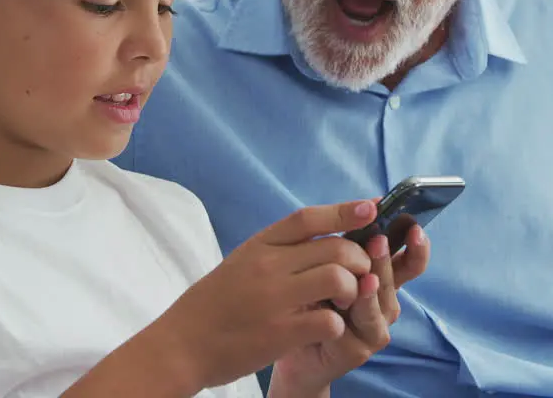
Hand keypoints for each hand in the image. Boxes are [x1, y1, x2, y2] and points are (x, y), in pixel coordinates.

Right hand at [139, 200, 378, 392]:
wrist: (181, 345)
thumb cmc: (214, 304)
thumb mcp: (242, 263)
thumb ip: (278, 250)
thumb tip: (323, 234)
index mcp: (259, 246)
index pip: (308, 218)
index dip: (344, 210)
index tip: (371, 208)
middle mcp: (268, 267)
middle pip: (334, 247)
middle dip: (360, 257)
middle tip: (362, 270)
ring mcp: (275, 299)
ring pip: (338, 279)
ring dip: (353, 289)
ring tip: (346, 299)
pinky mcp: (280, 333)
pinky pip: (329, 320)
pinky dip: (337, 323)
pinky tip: (327, 326)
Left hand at [269, 225, 430, 397]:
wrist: (282, 343)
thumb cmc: (307, 297)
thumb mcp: (325, 264)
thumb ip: (346, 241)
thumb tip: (368, 205)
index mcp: (379, 278)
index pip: (408, 261)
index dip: (416, 247)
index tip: (415, 228)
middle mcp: (383, 303)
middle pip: (394, 279)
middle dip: (386, 260)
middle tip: (379, 240)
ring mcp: (373, 327)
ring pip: (380, 305)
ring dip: (374, 288)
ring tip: (368, 275)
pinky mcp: (357, 350)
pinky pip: (360, 330)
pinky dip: (355, 314)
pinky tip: (348, 301)